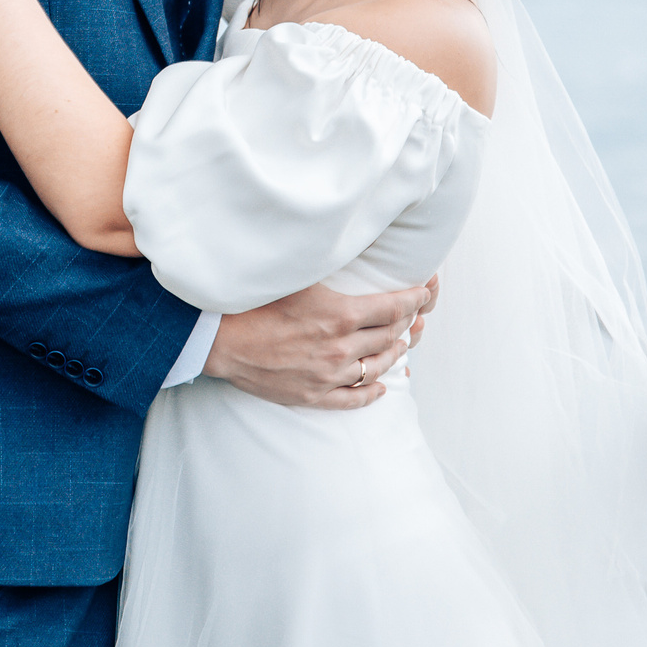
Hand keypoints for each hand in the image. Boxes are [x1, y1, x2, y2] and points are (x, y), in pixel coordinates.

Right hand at [203, 278, 435, 410]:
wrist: (221, 339)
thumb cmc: (255, 301)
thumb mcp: (299, 276)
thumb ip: (332, 269)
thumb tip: (351, 248)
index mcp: (342, 315)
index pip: (394, 308)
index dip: (414, 299)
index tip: (424, 292)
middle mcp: (342, 348)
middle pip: (390, 336)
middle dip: (406, 323)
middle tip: (413, 315)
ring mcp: (330, 375)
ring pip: (377, 366)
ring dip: (394, 353)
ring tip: (400, 343)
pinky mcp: (314, 395)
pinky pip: (354, 398)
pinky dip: (372, 392)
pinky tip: (381, 386)